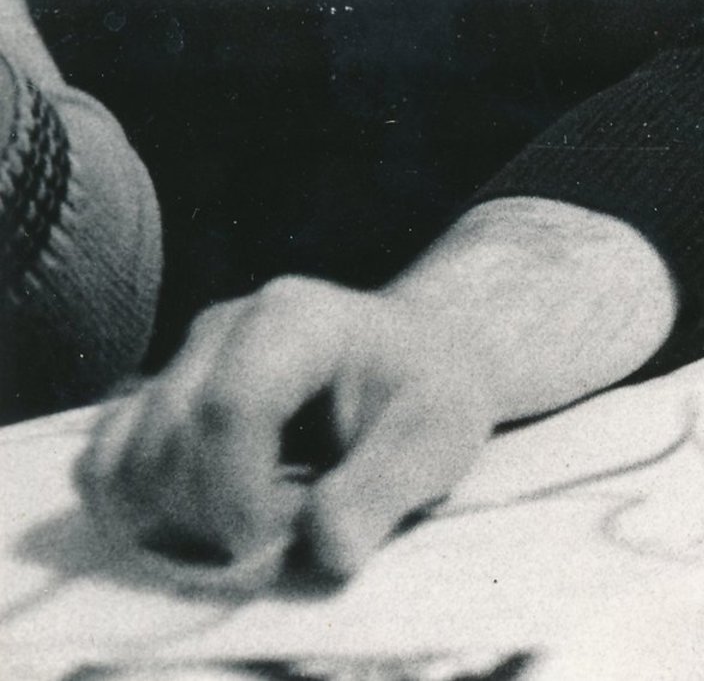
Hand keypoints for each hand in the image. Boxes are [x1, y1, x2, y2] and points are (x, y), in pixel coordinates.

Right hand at [75, 276, 502, 581]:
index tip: (277, 540)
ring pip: (122, 457)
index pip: (229, 409)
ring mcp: (180, 358)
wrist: (414, 358)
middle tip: (283, 533)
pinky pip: (103, 462)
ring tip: (248, 522)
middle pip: (168, 441)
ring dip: (172, 520)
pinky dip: (137, 509)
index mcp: (296, 317)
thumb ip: (380, 494)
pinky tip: (204, 520)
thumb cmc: (427, 393)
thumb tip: (324, 552)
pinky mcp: (156, 396)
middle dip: (214, 516)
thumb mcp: (433, 440)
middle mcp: (224, 326)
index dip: (238, 494)